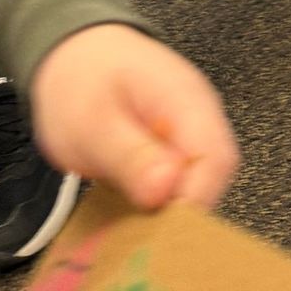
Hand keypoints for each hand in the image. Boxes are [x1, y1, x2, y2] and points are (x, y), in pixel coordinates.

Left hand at [29, 25, 238, 212]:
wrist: (74, 52)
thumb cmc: (80, 81)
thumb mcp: (92, 123)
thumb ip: (129, 155)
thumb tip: (167, 189)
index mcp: (184, 99)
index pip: (216, 159)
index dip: (194, 202)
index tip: (160, 233)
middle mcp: (199, 114)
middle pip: (214, 174)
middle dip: (184, 212)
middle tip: (144, 238)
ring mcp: (190, 128)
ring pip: (201, 182)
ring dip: (172, 210)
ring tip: (135, 228)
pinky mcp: (176, 144)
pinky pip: (183, 180)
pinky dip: (163, 202)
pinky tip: (136, 213)